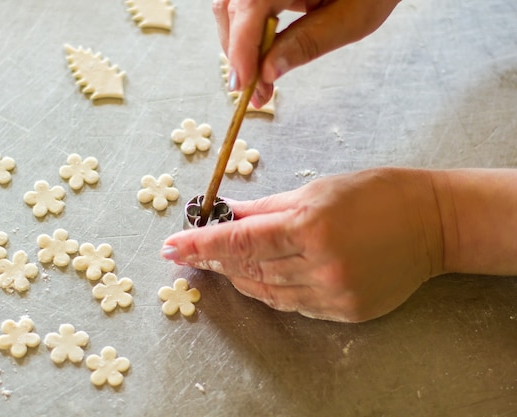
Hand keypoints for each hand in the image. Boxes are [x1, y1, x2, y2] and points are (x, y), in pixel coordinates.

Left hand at [161, 168, 444, 321]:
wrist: (432, 223)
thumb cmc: (376, 193)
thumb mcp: (315, 190)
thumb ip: (266, 208)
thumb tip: (229, 215)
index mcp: (310, 227)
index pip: (239, 242)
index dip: (200, 245)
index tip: (172, 247)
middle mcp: (320, 266)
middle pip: (249, 269)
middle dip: (214, 261)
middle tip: (188, 253)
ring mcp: (334, 293)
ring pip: (267, 292)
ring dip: (238, 277)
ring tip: (218, 264)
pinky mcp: (346, 311)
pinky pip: (293, 305)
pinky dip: (269, 291)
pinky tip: (254, 278)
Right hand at [213, 0, 400, 106]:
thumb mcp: (350, 19)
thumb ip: (306, 44)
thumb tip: (267, 74)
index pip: (250, 7)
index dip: (241, 48)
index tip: (243, 84)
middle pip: (231, 8)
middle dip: (238, 54)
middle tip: (255, 92)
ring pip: (231, 8)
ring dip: (239, 46)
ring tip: (258, 81)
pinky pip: (243, 6)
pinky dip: (246, 34)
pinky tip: (259, 58)